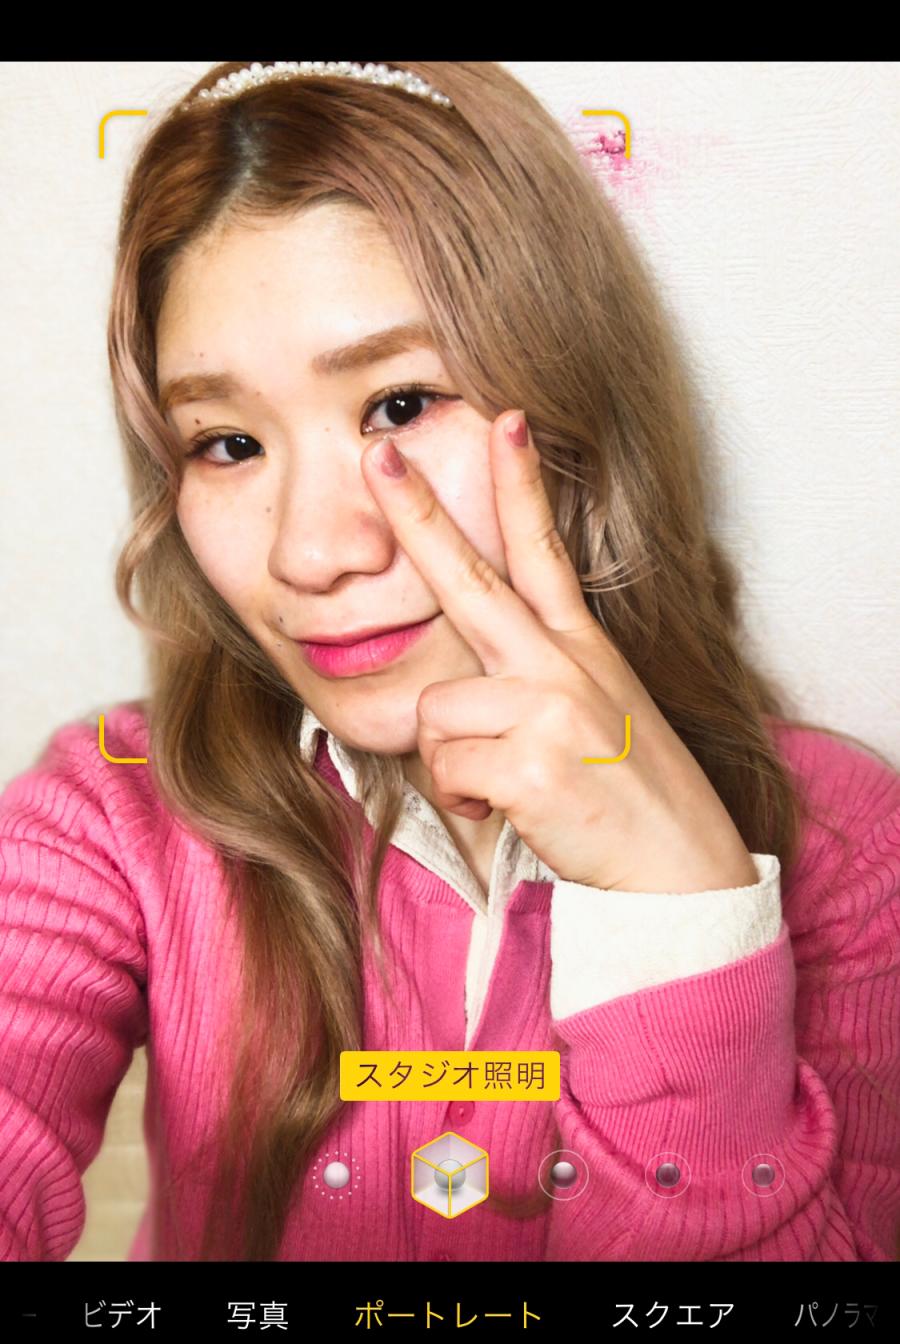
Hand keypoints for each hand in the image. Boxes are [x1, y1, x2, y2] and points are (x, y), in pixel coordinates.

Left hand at [359, 412, 758, 893]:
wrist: (682, 873)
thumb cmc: (631, 797)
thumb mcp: (597, 715)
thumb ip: (535, 682)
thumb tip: (460, 689)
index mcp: (580, 649)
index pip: (545, 551)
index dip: (521, 485)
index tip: (506, 419)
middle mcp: (563, 666)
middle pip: (471, 580)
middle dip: (419, 514)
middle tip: (377, 456)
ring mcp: (550, 710)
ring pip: (436, 713)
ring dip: (454, 761)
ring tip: (505, 786)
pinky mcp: (533, 763)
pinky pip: (447, 771)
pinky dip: (466, 801)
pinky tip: (511, 811)